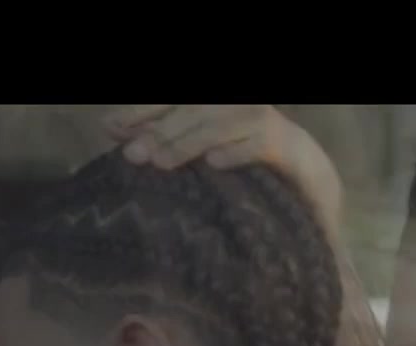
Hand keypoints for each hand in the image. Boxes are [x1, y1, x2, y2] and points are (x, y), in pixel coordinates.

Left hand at [102, 104, 346, 237]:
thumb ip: (165, 135)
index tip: (110, 128)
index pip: (173, 100)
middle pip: (193, 110)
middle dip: (160, 130)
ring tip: (163, 163)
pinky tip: (215, 164)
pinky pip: (258, 145)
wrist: (305, 175)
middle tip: (132, 154)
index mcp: (215, 103)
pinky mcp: (283, 145)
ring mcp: (262, 121)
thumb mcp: (201, 145)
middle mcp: (237, 105)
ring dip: (189, 143)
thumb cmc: (242, 159)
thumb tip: (114, 130)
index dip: (142, 111)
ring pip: (219, 125)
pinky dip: (236, 153)